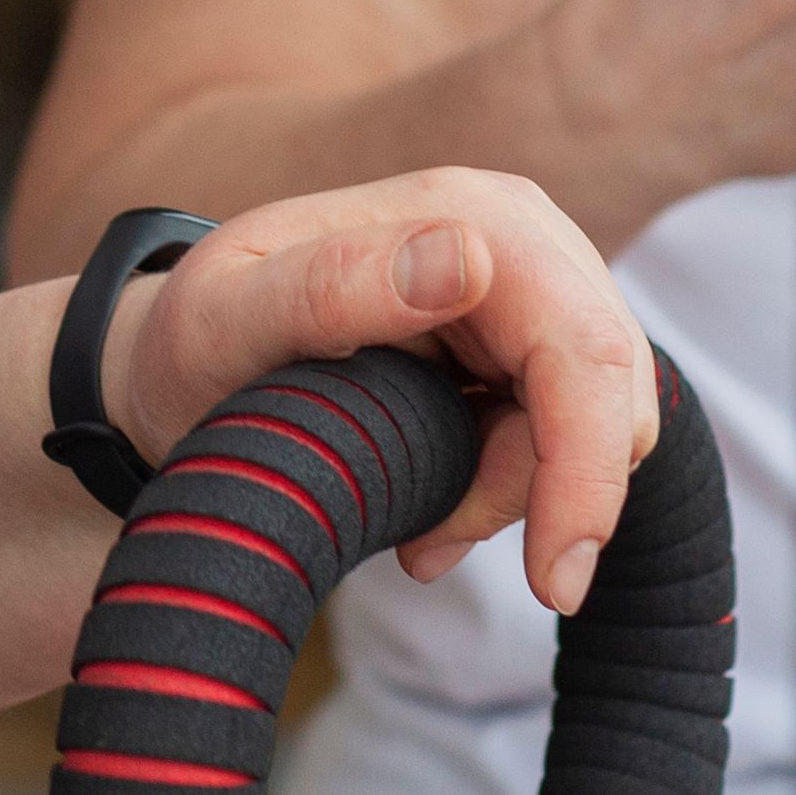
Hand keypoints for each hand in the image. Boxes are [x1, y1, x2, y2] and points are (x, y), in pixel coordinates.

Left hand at [97, 170, 658, 617]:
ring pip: (597, 423)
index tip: (553, 584)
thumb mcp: (226, 318)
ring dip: (515, 497)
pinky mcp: (524, 340)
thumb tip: (470, 260)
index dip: (586, 472)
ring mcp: (529, 286)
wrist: (186, 356)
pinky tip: (431, 511)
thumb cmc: (196, 338)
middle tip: (430, 549)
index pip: (584, 349)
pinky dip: (511, 490)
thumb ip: (330, 285)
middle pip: (609, 393)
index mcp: (465, 211)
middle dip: (547, 496)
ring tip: (414, 529)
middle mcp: (518, 235)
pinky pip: (566, 433)